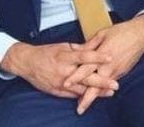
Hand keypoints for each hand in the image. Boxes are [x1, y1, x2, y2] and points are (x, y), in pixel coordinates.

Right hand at [0, 41, 114, 97]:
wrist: (27, 63)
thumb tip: (91, 47)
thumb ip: (76, 49)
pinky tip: (94, 97)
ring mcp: (61, 83)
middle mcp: (64, 70)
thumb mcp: (61, 46)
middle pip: (86, 77)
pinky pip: (73, 95)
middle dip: (101, 81)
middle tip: (115, 83)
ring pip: (82, 89)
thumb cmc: (45, 53)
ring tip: (110, 92)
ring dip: (96, 91)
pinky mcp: (58, 91)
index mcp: (65, 56)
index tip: (110, 57)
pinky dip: (84, 96)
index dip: (97, 57)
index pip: (84, 56)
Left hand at [66, 14, 143, 113]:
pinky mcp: (122, 72)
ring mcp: (117, 70)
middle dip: (87, 97)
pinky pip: (110, 82)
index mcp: (102, 54)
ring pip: (103, 87)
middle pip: (96, 84)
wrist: (140, 34)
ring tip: (85, 104)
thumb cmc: (120, 32)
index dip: (75, 77)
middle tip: (79, 108)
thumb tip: (75, 49)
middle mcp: (109, 65)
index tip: (66, 84)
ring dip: (95, 96)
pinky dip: (103, 89)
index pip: (86, 68)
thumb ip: (88, 45)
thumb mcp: (102, 34)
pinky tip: (97, 94)